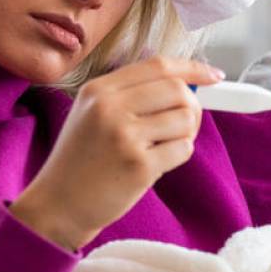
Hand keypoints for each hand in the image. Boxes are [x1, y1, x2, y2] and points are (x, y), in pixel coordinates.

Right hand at [10, 57, 223, 250]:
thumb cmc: (81, 160)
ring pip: (186, 119)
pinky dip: (178, 156)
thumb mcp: (91, 113)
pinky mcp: (139, 165)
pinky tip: (156, 164)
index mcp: (99, 90)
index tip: (213, 75)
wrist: (57, 205)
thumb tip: (186, 83)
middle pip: (178, 90)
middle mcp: (110, 107)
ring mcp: (124, 136)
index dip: (192, 68)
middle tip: (185, 124)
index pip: (158, 66)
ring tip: (163, 147)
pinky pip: (183, 149)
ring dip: (185, 134)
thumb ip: (131, 94)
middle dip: (192, 107)